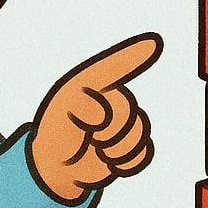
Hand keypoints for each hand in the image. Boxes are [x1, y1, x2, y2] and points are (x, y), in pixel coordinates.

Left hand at [29, 32, 162, 201]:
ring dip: (116, 149)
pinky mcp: (131, 146)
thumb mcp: (59, 117)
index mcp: (93, 86)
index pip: (114, 68)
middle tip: (89, 137)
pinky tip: (109, 161)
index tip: (152, 43)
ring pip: (139, 133)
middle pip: (128, 110)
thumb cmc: (55, 133)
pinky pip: (143, 153)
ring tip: (97, 150)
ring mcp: (124, 123)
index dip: (134, 55)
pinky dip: (126, 162)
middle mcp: (112, 100)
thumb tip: (105, 115)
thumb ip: (79, 108)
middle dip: (110, 129)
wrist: (58, 164)